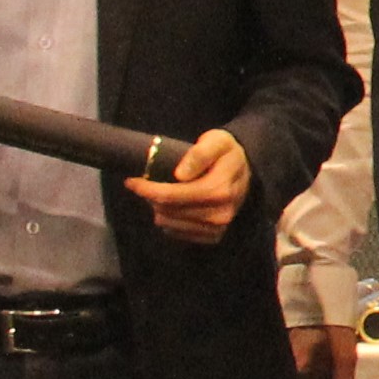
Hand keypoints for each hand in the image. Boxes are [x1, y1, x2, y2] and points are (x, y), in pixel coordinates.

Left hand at [124, 128, 250, 244]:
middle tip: (146, 184)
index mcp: (218, 191)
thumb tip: (179, 174)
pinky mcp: (213, 237)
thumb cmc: (226, 153)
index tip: (131, 181)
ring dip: (159, 210)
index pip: (170, 196)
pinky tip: (173, 206)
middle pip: (167, 211)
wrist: (247, 171)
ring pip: (169, 225)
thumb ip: (199, 154)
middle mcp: (219, 215)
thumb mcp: (216, 141)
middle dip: (150, 198)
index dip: (146, 189)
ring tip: (161, 194)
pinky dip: (170, 220)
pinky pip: (178, 234)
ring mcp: (217, 228)